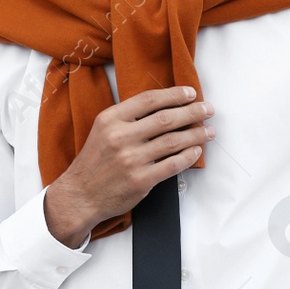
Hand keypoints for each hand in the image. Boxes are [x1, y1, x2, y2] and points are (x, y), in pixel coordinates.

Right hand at [44, 85, 213, 247]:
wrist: (80, 195)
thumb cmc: (95, 161)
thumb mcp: (103, 130)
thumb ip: (128, 117)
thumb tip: (165, 106)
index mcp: (111, 119)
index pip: (149, 100)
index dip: (173, 95)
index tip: (190, 93)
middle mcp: (121, 137)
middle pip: (166, 119)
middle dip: (192, 112)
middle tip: (208, 109)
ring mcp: (131, 159)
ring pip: (173, 141)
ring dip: (196, 134)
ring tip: (209, 131)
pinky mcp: (140, 180)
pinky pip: (172, 164)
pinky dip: (188, 156)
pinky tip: (196, 151)